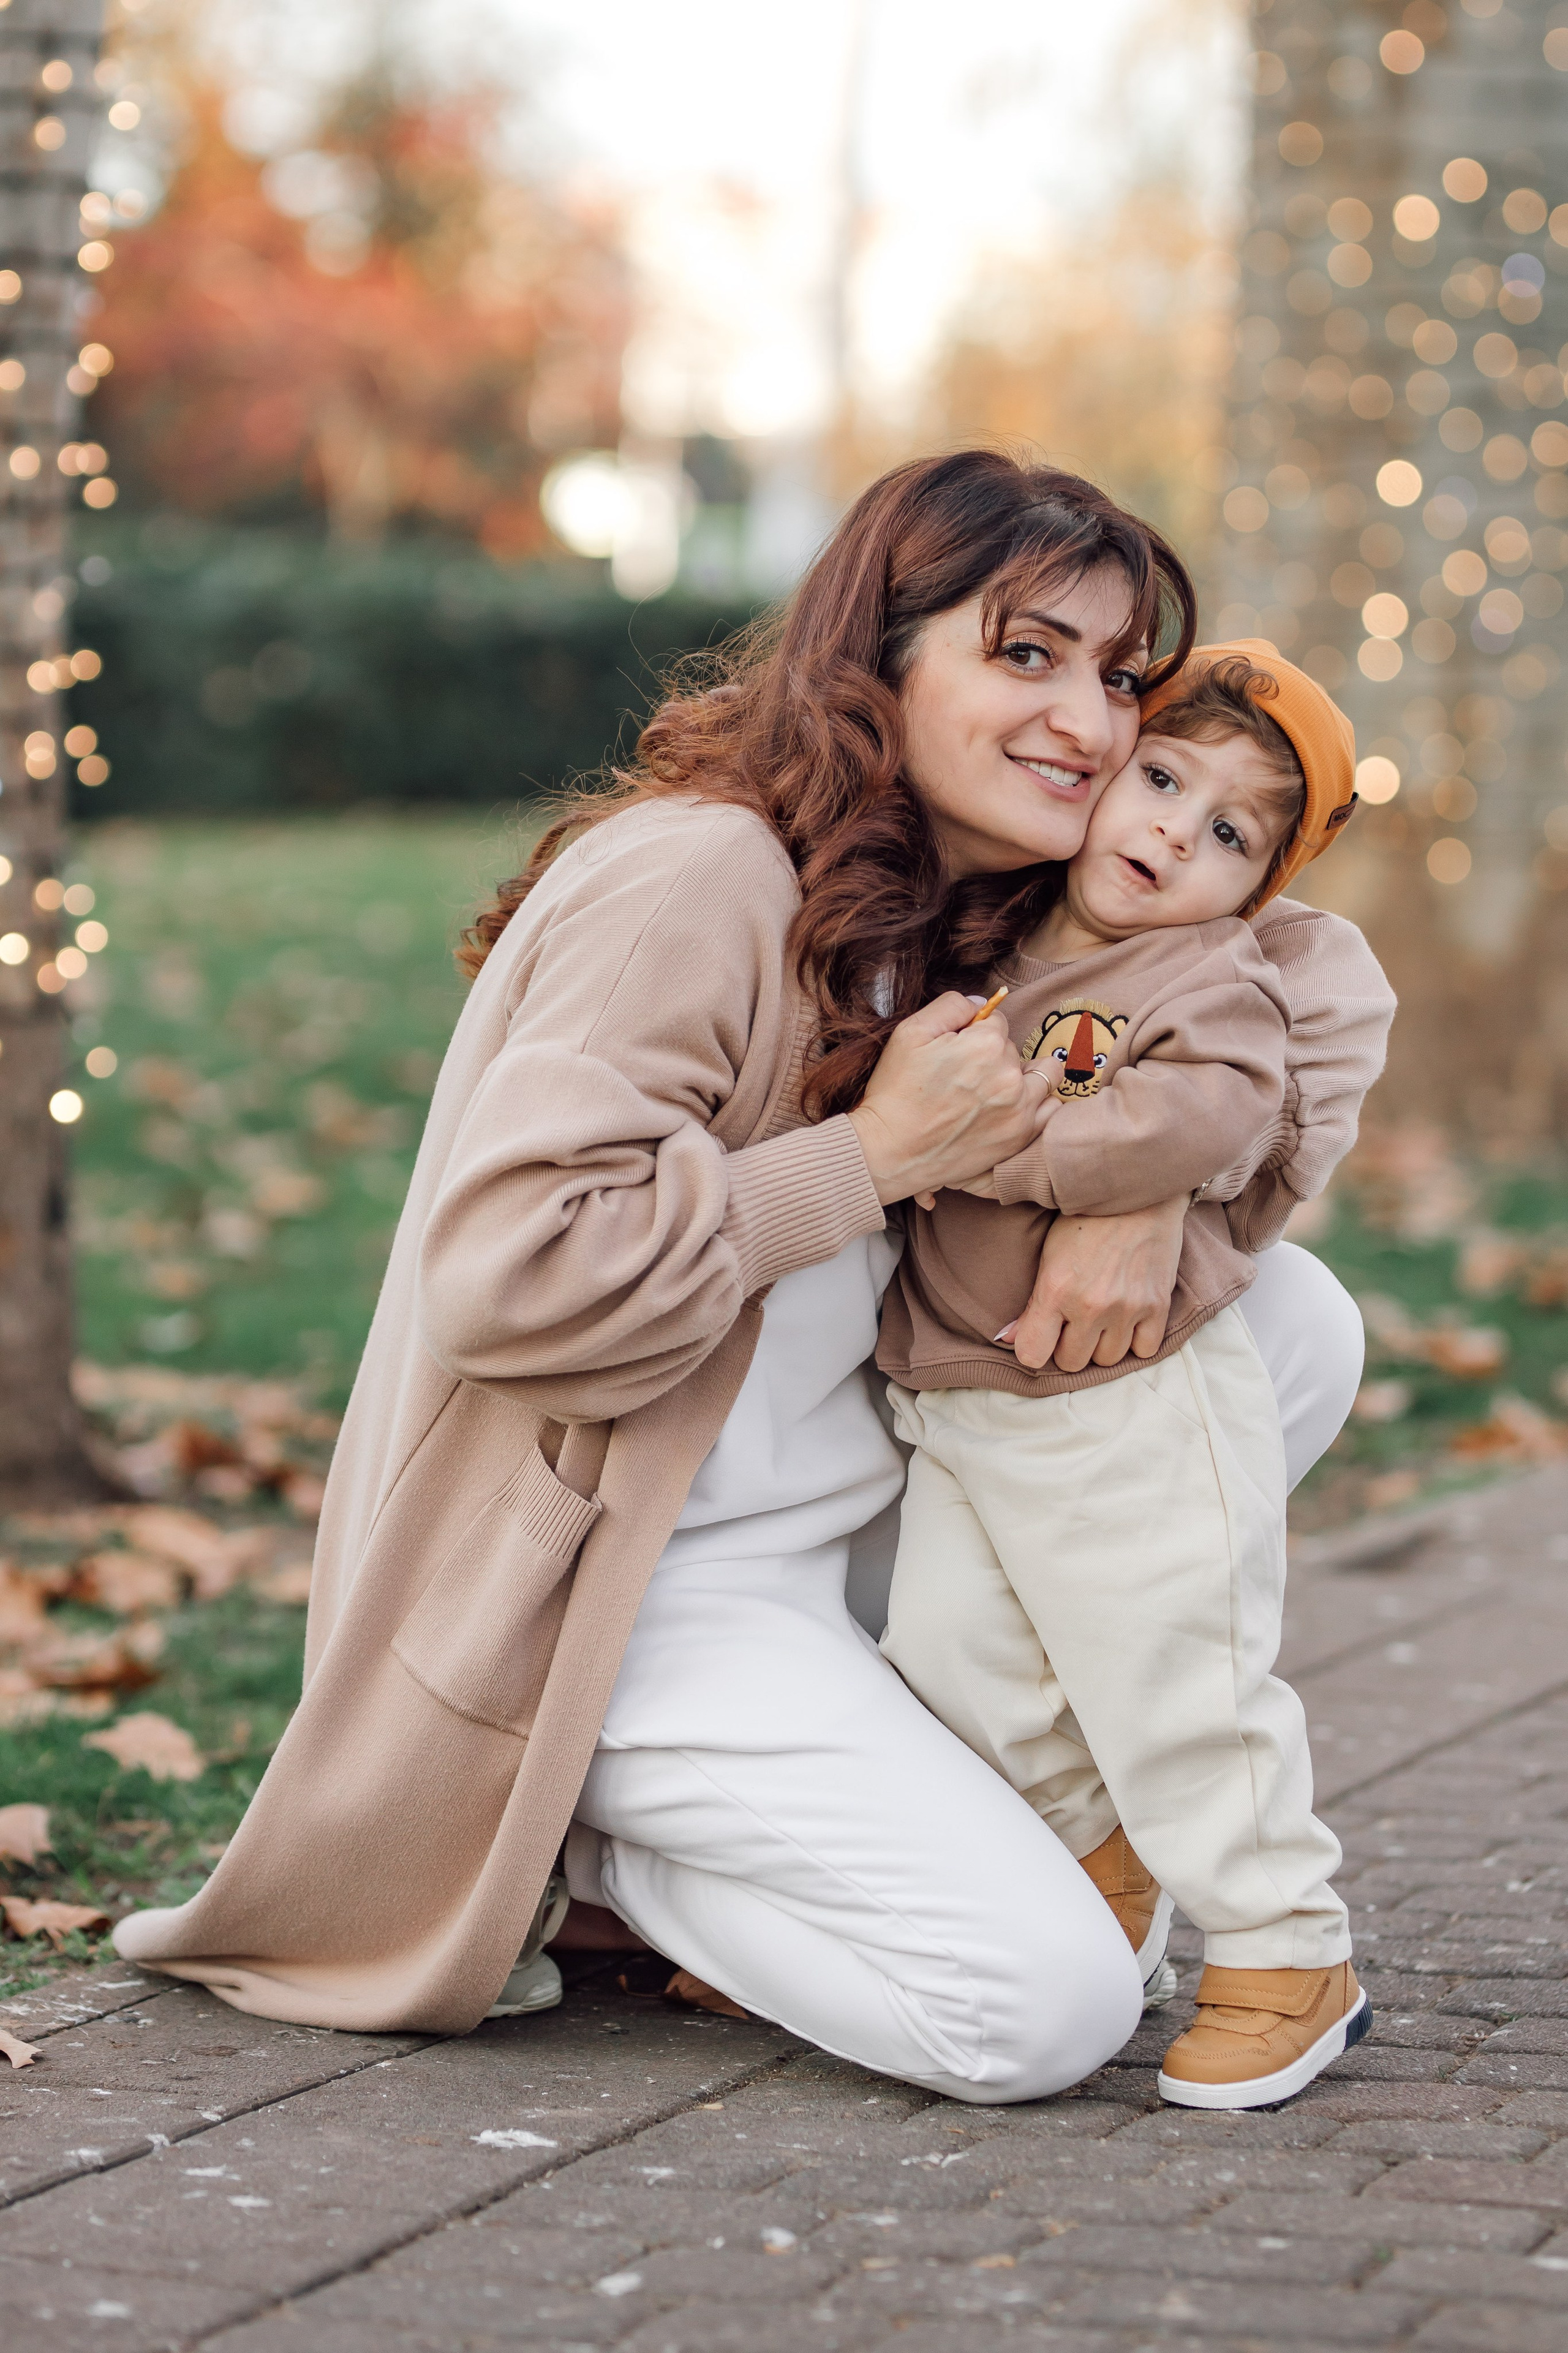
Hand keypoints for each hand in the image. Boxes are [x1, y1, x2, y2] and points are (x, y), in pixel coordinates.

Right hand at [847, 993, 1044, 1207]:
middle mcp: (1009, 1075)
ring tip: (995, 1089)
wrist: (890, 1151)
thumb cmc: (895, 1092)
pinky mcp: (1019, 1137)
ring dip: (1024, 1075)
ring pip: (1043, 1074)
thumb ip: (951, 1005)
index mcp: (985, 1044)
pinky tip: (1013, 1106)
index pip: (996, 1021)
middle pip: (1014, 1048)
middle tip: (963, 1076)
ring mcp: (1019, 1109)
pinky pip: (1050, 1108)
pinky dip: (1038, 1103)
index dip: (974, 1032)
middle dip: (994, 1055)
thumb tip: (980, 1003)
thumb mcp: (910, 1032)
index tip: (956, 1050)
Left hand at [999, 1195, 1186, 1371]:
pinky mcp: (1158, 1306)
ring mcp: (1127, 1309)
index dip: (1033, 1350)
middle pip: (1072, 1362)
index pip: (1033, 1354)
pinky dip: (1135, 1341)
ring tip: (1102, 1319)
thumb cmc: (1084, 1219)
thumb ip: (1030, 1303)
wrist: (1135, 1191)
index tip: (1041, 1337)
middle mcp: (1091, 1306)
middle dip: (1068, 1347)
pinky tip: (1128, 1320)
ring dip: (1102, 1345)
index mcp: (1055, 1291)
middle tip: (1073, 1323)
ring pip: (1108, 1360)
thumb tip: (1008, 1339)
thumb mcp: (1047, 1254)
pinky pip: (1144, 1352)